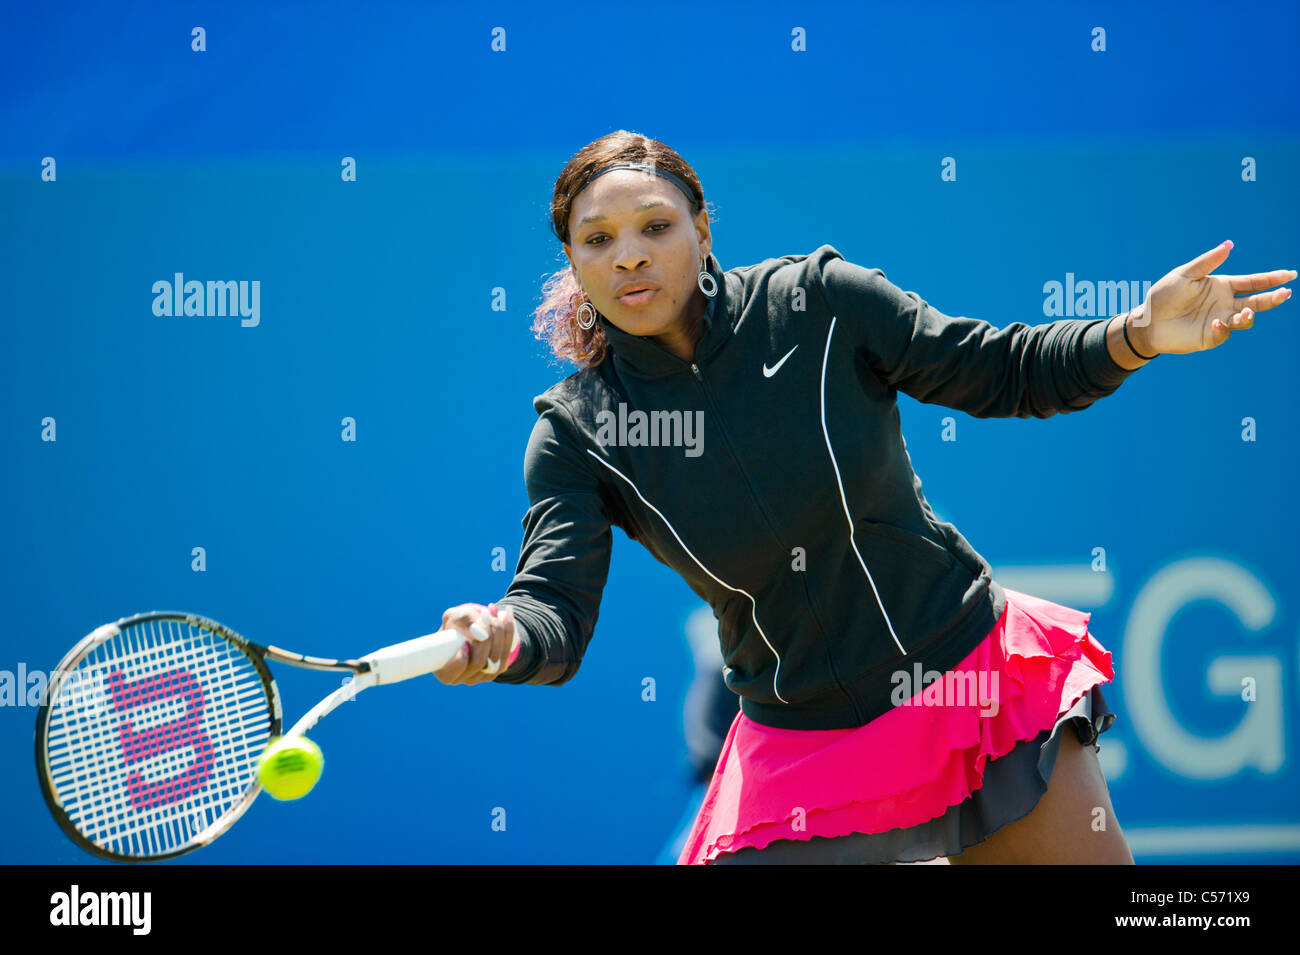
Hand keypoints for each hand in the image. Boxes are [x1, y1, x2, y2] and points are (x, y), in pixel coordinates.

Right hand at [433, 602, 517, 685]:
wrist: (471, 625)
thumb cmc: (456, 624)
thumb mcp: (454, 616)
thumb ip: (465, 621)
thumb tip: (483, 633)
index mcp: (444, 671)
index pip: (450, 674)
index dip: (459, 661)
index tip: (464, 643)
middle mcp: (462, 678)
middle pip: (478, 662)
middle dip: (485, 637)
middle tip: (485, 615)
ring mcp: (481, 676)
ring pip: (495, 658)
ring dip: (498, 631)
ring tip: (494, 611)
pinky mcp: (497, 669)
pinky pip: (506, 653)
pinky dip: (508, 632)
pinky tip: (505, 615)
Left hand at [1134, 241, 1294, 354]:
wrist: (1146, 321)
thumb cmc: (1164, 295)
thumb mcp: (1185, 274)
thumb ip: (1207, 262)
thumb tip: (1229, 245)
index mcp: (1222, 286)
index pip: (1253, 281)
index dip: (1272, 279)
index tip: (1290, 275)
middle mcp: (1225, 303)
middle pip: (1257, 300)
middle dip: (1273, 297)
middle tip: (1286, 293)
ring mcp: (1220, 320)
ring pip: (1246, 319)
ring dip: (1249, 315)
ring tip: (1246, 310)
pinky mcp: (1210, 336)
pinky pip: (1224, 332)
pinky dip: (1222, 327)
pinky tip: (1214, 321)